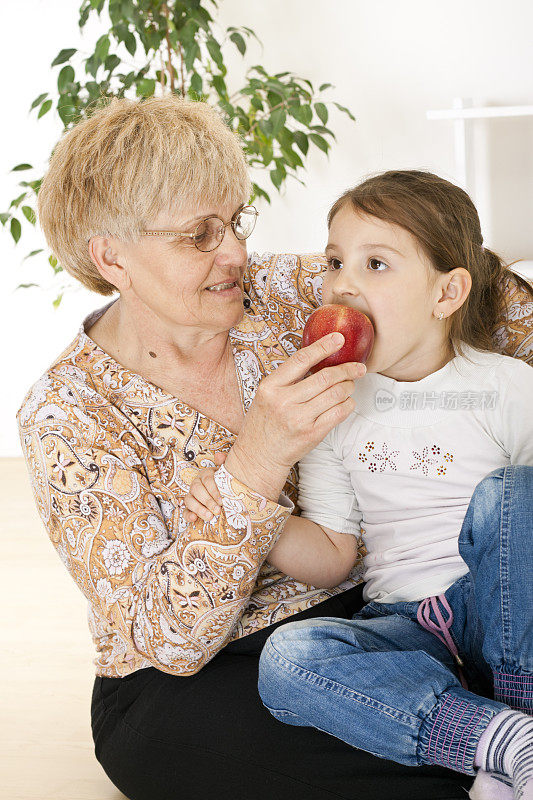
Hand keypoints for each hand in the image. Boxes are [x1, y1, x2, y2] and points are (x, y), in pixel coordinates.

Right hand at [183, 451, 226, 523]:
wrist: (226, 496)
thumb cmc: (227, 484)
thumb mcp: (227, 474)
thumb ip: (224, 463)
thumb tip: (219, 456)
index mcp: (206, 475)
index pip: (207, 480)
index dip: (214, 491)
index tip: (222, 500)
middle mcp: (197, 484)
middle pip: (197, 490)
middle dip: (207, 501)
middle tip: (217, 510)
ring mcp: (191, 496)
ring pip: (189, 500)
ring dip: (199, 509)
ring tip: (210, 516)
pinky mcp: (189, 508)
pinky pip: (185, 511)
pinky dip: (188, 515)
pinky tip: (194, 519)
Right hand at [226, 332, 365, 500]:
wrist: (258, 456)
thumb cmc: (265, 423)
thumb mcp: (266, 396)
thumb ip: (288, 379)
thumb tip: (320, 358)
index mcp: (270, 387)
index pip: (301, 359)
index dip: (323, 346)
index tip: (340, 338)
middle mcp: (283, 401)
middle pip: (325, 377)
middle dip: (347, 370)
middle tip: (358, 367)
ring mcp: (298, 419)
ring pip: (335, 394)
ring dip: (349, 387)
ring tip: (350, 385)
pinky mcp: (311, 434)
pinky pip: (339, 413)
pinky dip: (348, 404)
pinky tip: (347, 402)